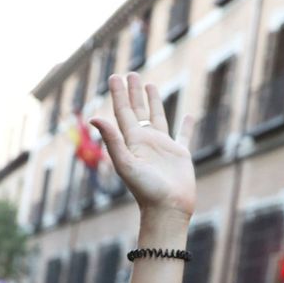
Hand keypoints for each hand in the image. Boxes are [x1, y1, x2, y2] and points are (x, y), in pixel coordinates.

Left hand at [90, 73, 195, 221]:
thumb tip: (95, 117)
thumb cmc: (146, 190)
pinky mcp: (180, 155)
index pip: (123, 112)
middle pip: (138, 111)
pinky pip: (183, 136)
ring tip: (150, 84)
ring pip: (158, 118)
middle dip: (133, 92)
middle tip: (131, 73)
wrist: (167, 209)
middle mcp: (146, 142)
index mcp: (132, 142)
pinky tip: (188, 115)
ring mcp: (163, 147)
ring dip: (154, 101)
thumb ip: (112, 140)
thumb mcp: (126, 164)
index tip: (115, 76)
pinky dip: (186, 126)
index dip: (119, 94)